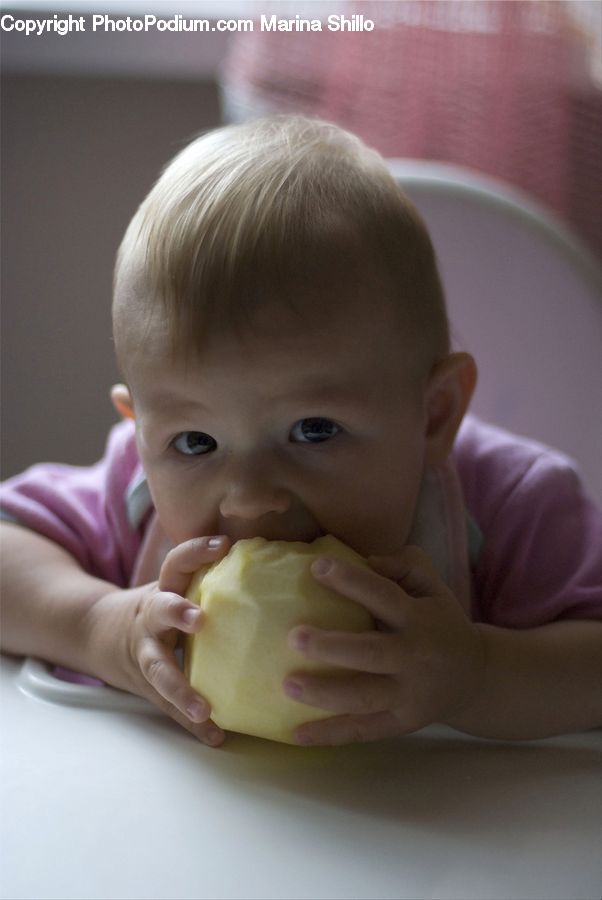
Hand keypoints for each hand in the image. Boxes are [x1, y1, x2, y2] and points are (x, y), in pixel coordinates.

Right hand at [87, 535, 230, 745]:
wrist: (98, 632)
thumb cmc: (160, 606)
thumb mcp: (175, 586)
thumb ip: (213, 580)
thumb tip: (282, 567)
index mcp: (164, 590)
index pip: (176, 562)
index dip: (196, 551)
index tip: (223, 545)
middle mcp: (151, 619)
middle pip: (159, 610)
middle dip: (176, 611)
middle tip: (198, 618)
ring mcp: (146, 654)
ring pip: (158, 669)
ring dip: (180, 688)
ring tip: (203, 709)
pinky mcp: (147, 686)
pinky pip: (169, 707)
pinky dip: (192, 724)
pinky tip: (215, 737)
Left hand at [284, 545, 484, 745]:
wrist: (475, 677)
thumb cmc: (441, 622)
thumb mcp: (434, 587)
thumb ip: (404, 566)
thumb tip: (366, 560)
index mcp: (419, 619)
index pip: (384, 596)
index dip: (352, 581)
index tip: (316, 567)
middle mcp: (414, 658)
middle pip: (371, 653)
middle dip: (332, 647)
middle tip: (294, 636)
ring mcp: (408, 695)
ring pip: (364, 698)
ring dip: (324, 693)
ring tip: (287, 684)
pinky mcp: (400, 723)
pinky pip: (362, 731)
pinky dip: (330, 734)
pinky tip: (296, 733)